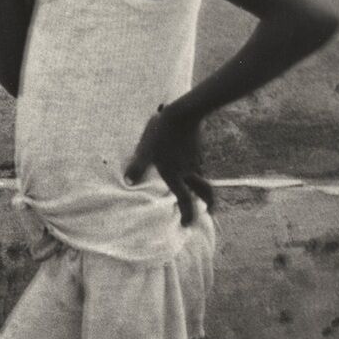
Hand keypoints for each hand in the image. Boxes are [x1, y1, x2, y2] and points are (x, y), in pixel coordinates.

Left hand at [125, 105, 208, 225]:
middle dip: (208, 202)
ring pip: (199, 175)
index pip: (185, 200)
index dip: (187, 214)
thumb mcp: (145, 150)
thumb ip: (137, 167)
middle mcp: (189, 170)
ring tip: (193, 187)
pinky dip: (194, 168)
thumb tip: (128, 182)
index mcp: (175, 174)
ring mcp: (195, 159)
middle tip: (209, 209)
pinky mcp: (197, 148)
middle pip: (204, 190)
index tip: (187, 225)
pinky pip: (197, 163)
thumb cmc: (161, 133)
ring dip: (198, 184)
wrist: (183, 113)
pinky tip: (187, 162)